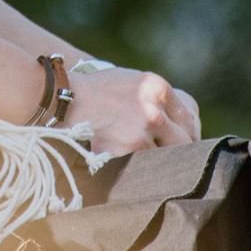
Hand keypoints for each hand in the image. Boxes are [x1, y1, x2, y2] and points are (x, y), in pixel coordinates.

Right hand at [65, 64, 200, 155]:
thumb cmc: (96, 90)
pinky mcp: (123, 152)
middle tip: (171, 159)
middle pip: (183, 142)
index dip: (190, 134)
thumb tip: (184, 125)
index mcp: (157, 88)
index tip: (185, 143)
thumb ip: (159, 99)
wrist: (61, 98)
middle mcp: (152, 110)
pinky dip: (136, 168)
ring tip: (136, 156)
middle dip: (177, 151)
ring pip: (162, 157)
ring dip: (153, 160)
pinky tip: (126, 163)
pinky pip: (141, 168)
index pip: (189, 119)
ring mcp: (139, 133)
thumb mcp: (133, 81)